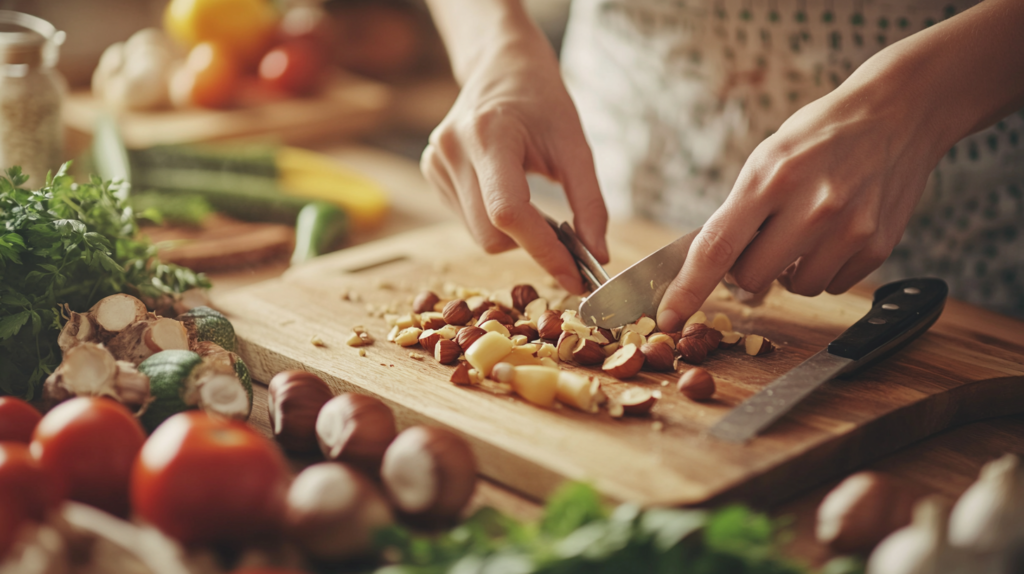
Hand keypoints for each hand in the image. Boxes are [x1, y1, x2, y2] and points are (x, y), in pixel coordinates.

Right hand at [420, 33, 607, 293]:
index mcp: (490, 134)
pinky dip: (493, 220)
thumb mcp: (576, 146)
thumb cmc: (542, 101)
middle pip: (491, 234)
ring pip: (479, 235)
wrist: (501, 66)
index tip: (574, 276)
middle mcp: (453, 149)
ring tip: (530, 196)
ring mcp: (435, 162)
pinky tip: (504, 187)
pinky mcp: (430, 171)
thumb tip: (597, 256)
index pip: (510, 212)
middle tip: (562, 232)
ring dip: (512, 232)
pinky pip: (467, 221)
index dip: (543, 251)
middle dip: (531, 243)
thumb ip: (590, 204)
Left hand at [656, 72, 947, 330]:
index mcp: (771, 178)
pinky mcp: (878, 246)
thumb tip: (710, 265)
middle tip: (764, 238)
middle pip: (751, 277)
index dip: (687, 289)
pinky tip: (836, 233)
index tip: (668, 316)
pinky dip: (826, 268)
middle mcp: (811, 206)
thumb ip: (740, 209)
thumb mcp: (768, 158)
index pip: (717, 247)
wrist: (900, 113)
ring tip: (807, 231)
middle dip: (748, 268)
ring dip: (791, 272)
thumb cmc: (822, 135)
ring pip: (795, 288)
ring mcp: (849, 228)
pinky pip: (833, 285)